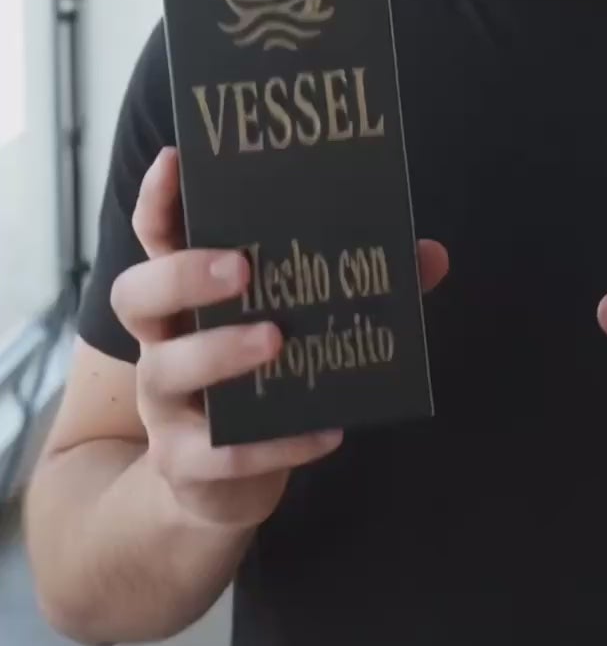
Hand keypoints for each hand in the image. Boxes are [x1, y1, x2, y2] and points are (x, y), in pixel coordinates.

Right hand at [111, 148, 450, 529]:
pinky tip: (328, 431)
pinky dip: (278, 442)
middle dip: (183, 274)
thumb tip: (431, 255)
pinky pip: (222, 453)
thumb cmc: (260, 377)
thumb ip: (354, 285)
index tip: (175, 160)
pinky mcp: (184, 462)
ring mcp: (164, 403)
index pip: (155, 234)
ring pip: (167, 369)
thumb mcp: (298, 324)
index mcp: (183, 292)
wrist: (214, 485)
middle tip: (241, 265)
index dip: (159, 199)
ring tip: (276, 338)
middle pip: (137, 293)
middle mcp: (161, 339)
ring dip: (221, 350)